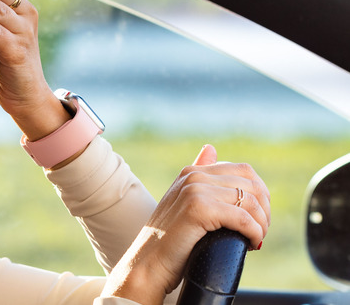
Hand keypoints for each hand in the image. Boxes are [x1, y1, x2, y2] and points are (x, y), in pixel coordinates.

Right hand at [103, 145, 271, 304]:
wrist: (148, 264)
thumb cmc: (169, 241)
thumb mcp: (184, 202)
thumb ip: (199, 177)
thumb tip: (210, 148)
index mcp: (192, 172)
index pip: (244, 170)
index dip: (260, 195)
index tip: (259, 218)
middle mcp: (194, 176)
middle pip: (251, 184)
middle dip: (264, 210)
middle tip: (260, 232)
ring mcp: (195, 190)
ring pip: (251, 202)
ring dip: (262, 224)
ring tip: (256, 239)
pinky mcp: (198, 208)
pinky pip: (243, 218)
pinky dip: (254, 232)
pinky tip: (252, 244)